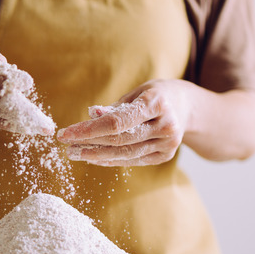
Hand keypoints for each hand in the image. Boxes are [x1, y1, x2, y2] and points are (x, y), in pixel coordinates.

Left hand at [57, 79, 190, 165]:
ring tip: (76, 153)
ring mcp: (167, 144)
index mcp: (157, 103)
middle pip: (119, 140)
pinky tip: (94, 158)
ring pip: (125, 154)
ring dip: (96, 155)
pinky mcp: (165, 156)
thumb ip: (115, 107)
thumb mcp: (137, 93)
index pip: (117, 122)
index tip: (66, 133)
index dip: (89, 130)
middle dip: (89, 143)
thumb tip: (91, 115)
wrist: (188, 108)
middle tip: (67, 145)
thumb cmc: (156, 95)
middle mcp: (165, 125)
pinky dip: (111, 160)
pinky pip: (133, 160)